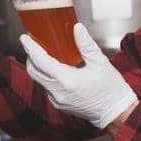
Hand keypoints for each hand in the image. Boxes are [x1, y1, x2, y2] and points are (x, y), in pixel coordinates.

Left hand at [21, 23, 139, 129]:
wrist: (116, 112)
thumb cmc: (111, 89)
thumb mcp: (100, 63)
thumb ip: (86, 45)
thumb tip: (77, 28)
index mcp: (66, 80)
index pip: (40, 61)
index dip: (30, 48)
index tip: (24, 38)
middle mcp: (58, 92)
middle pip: (34, 71)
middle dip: (30, 56)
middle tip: (31, 43)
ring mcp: (57, 100)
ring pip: (39, 80)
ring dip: (37, 67)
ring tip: (41, 53)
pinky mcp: (59, 105)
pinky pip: (47, 88)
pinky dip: (46, 76)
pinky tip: (52, 68)